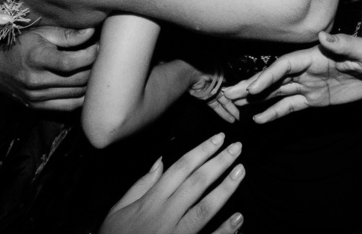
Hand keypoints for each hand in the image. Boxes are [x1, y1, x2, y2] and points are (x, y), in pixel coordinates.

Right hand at [0, 24, 98, 110]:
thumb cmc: (20, 46)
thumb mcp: (41, 33)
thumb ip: (67, 35)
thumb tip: (93, 32)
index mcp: (37, 59)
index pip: (71, 63)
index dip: (90, 55)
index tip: (100, 46)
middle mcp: (37, 81)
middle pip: (77, 79)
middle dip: (95, 68)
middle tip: (103, 57)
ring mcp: (37, 97)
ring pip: (76, 94)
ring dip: (91, 83)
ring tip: (97, 69)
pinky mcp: (39, 106)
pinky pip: (69, 106)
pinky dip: (82, 97)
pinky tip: (87, 86)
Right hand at [100, 133, 244, 233]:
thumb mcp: (120, 208)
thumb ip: (141, 184)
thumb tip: (160, 161)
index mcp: (151, 200)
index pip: (181, 169)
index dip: (201, 151)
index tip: (218, 138)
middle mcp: (166, 214)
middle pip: (196, 183)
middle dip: (218, 163)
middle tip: (237, 146)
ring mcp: (176, 233)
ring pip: (204, 208)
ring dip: (225, 189)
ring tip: (241, 171)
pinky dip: (224, 230)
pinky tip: (239, 217)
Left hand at [188, 67, 240, 123]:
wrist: (192, 74)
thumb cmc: (207, 68)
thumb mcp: (221, 72)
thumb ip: (229, 80)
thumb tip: (236, 86)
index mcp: (222, 76)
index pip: (233, 86)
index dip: (239, 93)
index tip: (247, 99)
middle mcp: (218, 84)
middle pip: (230, 96)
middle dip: (237, 104)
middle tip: (245, 112)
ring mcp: (213, 92)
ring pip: (224, 103)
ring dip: (231, 111)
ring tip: (239, 119)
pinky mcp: (207, 99)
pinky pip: (216, 107)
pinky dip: (223, 113)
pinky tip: (230, 119)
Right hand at [221, 32, 361, 123]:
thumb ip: (344, 44)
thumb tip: (324, 36)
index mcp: (313, 56)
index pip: (285, 66)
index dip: (268, 76)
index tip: (252, 89)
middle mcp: (305, 69)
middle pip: (273, 78)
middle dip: (250, 86)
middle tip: (226, 95)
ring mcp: (308, 83)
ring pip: (276, 92)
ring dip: (255, 98)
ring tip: (233, 106)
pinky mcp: (314, 98)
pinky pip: (290, 106)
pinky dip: (274, 112)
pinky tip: (258, 119)